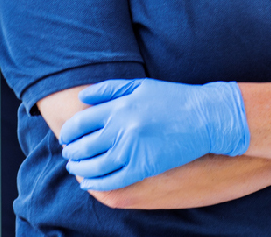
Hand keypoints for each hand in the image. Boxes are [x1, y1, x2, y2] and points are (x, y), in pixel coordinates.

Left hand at [59, 78, 249, 190]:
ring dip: (80, 169)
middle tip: (69, 155)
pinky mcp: (143, 167)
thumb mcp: (141, 85)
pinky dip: (96, 184)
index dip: (68, 133)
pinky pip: (112, 180)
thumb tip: (83, 96)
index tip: (66, 137)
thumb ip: (110, 89)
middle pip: (83, 146)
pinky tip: (89, 183)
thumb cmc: (174, 99)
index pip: (80, 123)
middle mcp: (122, 128)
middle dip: (71, 153)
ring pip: (94, 166)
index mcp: (119, 106)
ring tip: (76, 169)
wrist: (204, 117)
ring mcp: (132, 149)